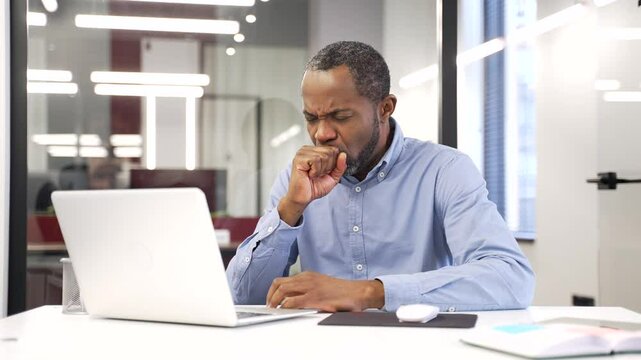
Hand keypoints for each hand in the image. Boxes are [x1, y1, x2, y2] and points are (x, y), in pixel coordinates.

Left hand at [265, 271, 384, 311]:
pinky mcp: (315, 298)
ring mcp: (310, 287)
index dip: (273, 291)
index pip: (283, 280)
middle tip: (269, 306)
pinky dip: (285, 306)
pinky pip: (293, 301)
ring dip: (274, 301)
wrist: (357, 292)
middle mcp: (307, 279)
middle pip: (279, 283)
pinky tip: (284, 311)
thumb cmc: (342, 291)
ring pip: (283, 290)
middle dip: (270, 295)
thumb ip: (307, 289)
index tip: (271, 299)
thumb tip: (292, 299)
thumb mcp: (321, 285)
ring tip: (273, 309)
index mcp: (308, 275)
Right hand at [278, 146, 346, 225]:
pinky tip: (309, 175)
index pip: (333, 149)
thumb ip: (340, 166)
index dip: (333, 164)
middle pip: (329, 152)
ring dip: (321, 170)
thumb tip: (343, 154)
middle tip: (318, 175)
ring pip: (323, 156)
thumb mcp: (333, 177)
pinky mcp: (299, 159)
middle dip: (327, 167)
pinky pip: (316, 160)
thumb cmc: (314, 187)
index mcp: (314, 151)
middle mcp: (307, 149)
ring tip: (313, 175)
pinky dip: (316, 171)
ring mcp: (302, 153)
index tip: (323, 172)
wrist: (303, 198)